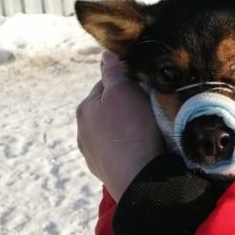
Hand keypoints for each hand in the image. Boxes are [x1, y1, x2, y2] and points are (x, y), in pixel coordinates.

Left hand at [76, 52, 164, 200]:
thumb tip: (106, 54)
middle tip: (151, 108)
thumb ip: (113, 72)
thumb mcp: (123, 92)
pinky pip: (119, 151)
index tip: (147, 87)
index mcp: (85, 108)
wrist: (140, 179)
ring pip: (114, 131)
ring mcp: (93, 154)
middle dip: (127, 106)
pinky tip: (143, 149)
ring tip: (149, 132)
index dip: (129, 82)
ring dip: (128, 128)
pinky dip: (129, 147)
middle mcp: (83, 131)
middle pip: (110, 108)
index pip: (107, 84)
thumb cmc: (132, 132)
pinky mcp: (106, 172)